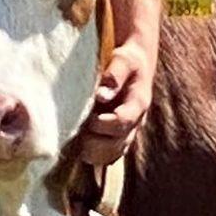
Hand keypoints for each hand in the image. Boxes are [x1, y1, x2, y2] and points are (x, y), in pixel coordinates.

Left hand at [81, 41, 153, 166]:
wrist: (136, 64)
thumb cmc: (127, 59)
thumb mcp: (123, 59)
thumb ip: (115, 74)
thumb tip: (102, 95)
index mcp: (138, 104)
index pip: (122, 123)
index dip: (102, 124)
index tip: (88, 117)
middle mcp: (135, 123)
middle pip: (117, 146)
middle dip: (94, 142)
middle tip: (78, 130)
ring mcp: (127, 132)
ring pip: (112, 155)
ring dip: (92, 152)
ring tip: (77, 138)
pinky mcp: (118, 137)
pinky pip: (108, 156)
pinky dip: (93, 155)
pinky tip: (79, 144)